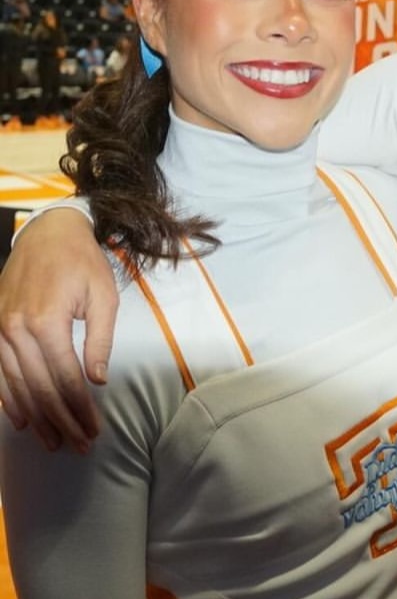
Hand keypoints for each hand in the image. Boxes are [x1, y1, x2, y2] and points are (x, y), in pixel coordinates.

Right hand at [0, 208, 117, 452]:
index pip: (64, 379)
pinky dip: (9, 399)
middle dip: (60, 421)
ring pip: (15, 386)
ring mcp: (0, 332)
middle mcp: (16, 332)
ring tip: (54, 441)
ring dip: (35, 418)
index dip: (79, 409)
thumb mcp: (104, 295)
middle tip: (77, 445)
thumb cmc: (82, 262)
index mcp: (46, 322)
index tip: (93, 430)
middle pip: (38, 389)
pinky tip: (21, 420)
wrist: (47, 233)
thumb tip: (96, 380)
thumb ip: (100, 339)